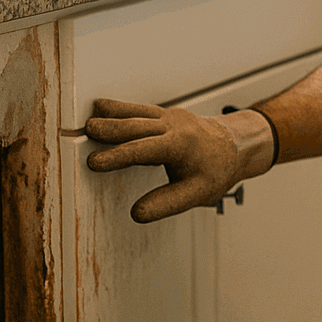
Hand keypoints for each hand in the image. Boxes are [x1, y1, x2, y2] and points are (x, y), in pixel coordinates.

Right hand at [84, 99, 272, 222]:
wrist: (236, 145)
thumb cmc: (217, 170)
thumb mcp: (197, 193)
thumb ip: (167, 204)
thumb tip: (137, 213)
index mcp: (181, 145)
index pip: (144, 150)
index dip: (118, 156)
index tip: (95, 162)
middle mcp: (175, 126)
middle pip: (136, 126)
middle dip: (110, 129)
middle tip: (85, 132)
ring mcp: (170, 117)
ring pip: (136, 113)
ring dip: (112, 115)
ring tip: (89, 120)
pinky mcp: (166, 114)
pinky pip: (140, 110)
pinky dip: (121, 109)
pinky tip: (103, 108)